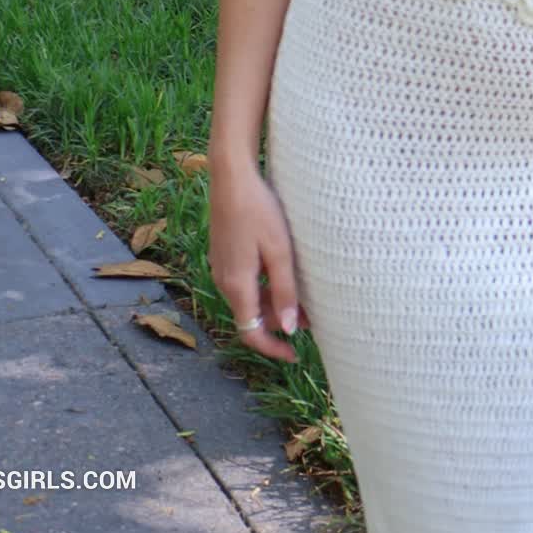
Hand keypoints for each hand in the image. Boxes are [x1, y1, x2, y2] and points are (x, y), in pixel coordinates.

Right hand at [208, 160, 310, 361]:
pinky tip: (283, 274)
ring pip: (248, 299)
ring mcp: (221, 266)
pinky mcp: (224, 253)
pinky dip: (262, 288)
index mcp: (237, 285)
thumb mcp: (279, 251)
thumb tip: (290, 329)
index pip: (251, 333)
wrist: (231, 177)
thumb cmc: (259, 210)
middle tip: (311, 319)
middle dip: (279, 324)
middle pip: (251, 317)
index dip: (272, 349)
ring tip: (303, 297)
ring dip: (272, 305)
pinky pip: (243, 283)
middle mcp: (224, 281)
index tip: (294, 355)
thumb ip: (284, 291)